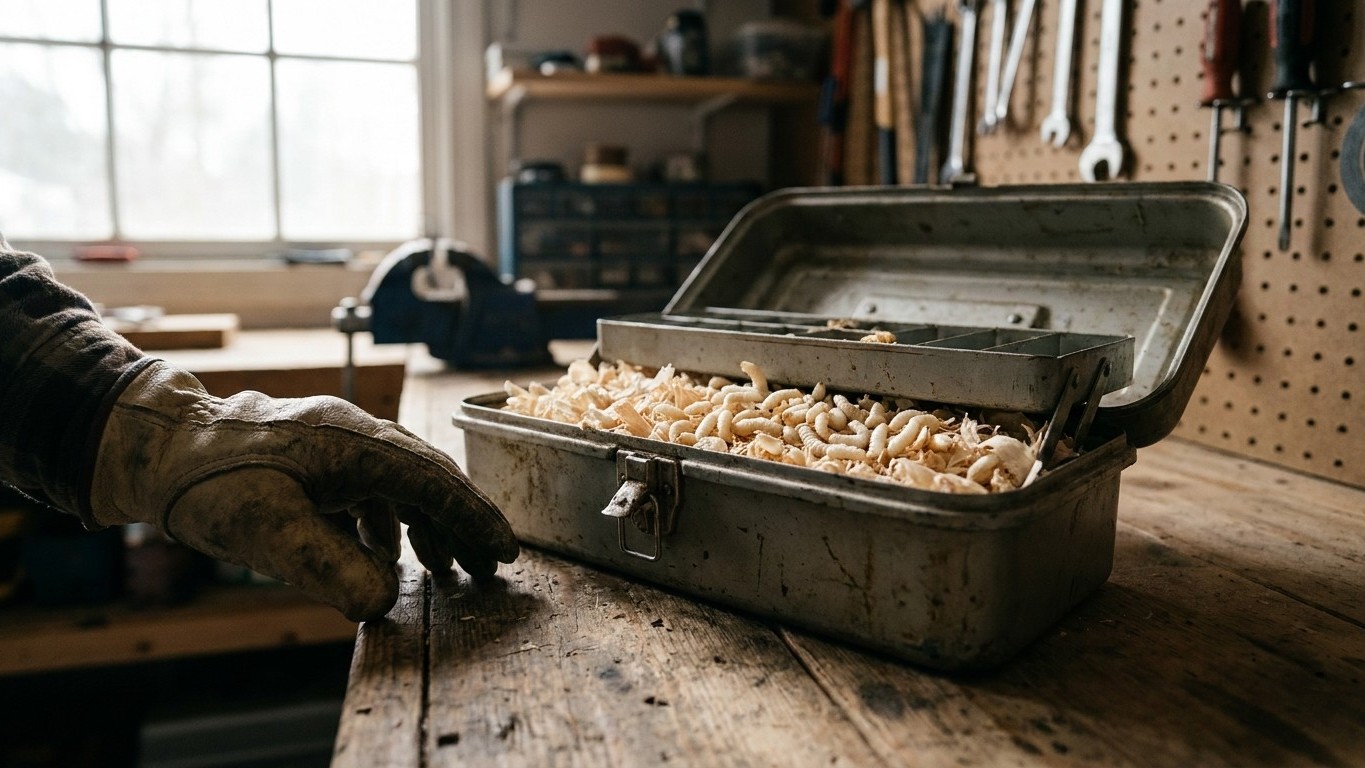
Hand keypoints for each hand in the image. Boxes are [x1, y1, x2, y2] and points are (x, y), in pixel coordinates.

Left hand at [90, 363, 517, 620]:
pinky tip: (385, 553)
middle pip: (427, 477)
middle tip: (488, 566)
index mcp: (356, 442)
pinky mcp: (317, 455)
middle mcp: (355, 433)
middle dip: (461, 523)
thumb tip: (384, 600)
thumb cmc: (210, 483)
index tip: (505, 551)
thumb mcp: (268, 532)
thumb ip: (330, 567)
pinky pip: (371, 486)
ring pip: (401, 482)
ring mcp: (336, 441)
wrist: (156, 447)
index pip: (433, 481)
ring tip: (443, 568)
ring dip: (426, 524)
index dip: (473, 518)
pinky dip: (389, 521)